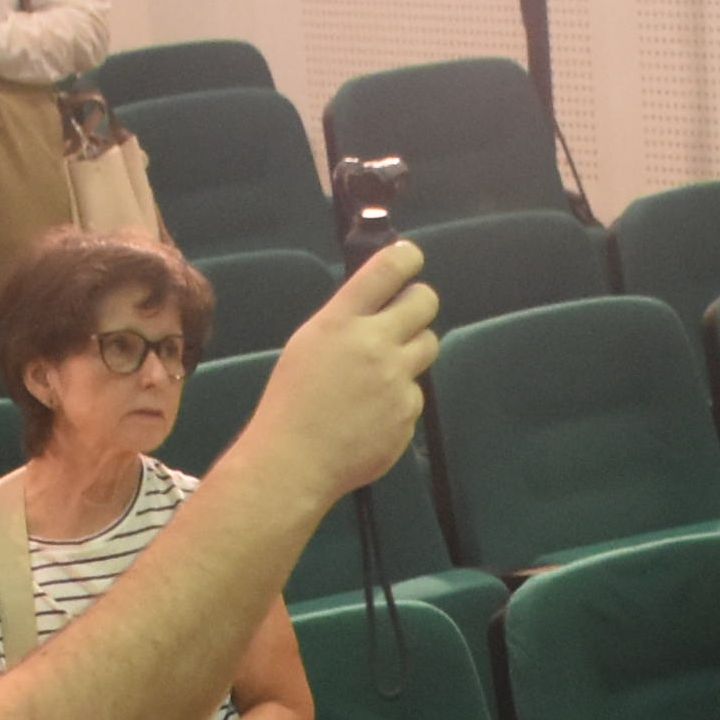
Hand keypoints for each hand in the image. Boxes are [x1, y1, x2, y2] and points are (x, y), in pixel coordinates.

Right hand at [220, 240, 441, 506]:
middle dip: (419, 301)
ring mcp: (396, 379)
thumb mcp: (308, 345)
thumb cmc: (291, 403)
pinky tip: (372, 414)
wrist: (295, 462)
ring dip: (413, 348)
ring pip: (428, 344)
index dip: (406, 257)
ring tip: (384, 369)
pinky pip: (415, 393)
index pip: (387, 269)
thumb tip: (376, 304)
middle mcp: (374, 343)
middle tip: (409, 313)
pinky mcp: (408, 412)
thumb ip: (344, 322)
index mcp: (341, 321)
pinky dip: (399, 399)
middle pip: (425, 301)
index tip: (411, 258)